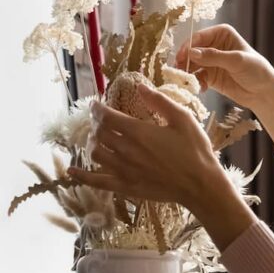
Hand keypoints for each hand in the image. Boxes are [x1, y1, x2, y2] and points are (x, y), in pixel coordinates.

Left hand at [68, 82, 225, 209]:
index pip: (107, 116)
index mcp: (138, 131)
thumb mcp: (182, 119)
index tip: (95, 104)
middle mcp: (126, 150)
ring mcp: (124, 170)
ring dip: (93, 143)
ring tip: (98, 139)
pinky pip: (97, 182)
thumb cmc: (195, 150)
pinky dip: (82, 176)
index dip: (97, 109)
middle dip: (96, 124)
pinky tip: (73, 171)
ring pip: (96, 153)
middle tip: (100, 120)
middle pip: (99, 134)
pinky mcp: (125, 187)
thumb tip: (140, 86)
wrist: (200, 185)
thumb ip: (159, 101)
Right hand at [173, 24, 273, 110]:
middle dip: (184, 62)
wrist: (264, 92)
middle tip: (178, 72)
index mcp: (221, 33)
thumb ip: (214, 56)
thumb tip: (191, 53)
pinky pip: (196, 77)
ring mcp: (211, 61)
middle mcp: (213, 45)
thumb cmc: (256, 70)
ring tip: (187, 83)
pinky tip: (201, 89)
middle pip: (192, 51)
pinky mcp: (209, 76)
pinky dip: (195, 83)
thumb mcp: (236, 61)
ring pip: (191, 65)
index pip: (199, 37)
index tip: (180, 58)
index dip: (188, 47)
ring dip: (187, 74)